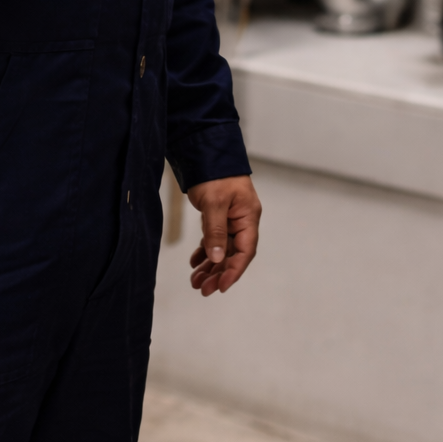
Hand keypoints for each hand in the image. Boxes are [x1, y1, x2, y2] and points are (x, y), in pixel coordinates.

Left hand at [187, 174, 261, 295]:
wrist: (206, 152)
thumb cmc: (215, 175)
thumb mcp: (214, 204)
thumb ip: (216, 232)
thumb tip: (218, 258)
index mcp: (248, 217)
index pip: (245, 252)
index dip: (234, 271)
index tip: (221, 287)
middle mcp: (242, 221)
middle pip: (233, 254)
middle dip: (218, 273)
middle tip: (203, 289)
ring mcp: (231, 219)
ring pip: (222, 250)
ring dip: (210, 266)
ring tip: (195, 281)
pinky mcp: (219, 216)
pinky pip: (214, 240)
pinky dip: (205, 252)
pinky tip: (194, 262)